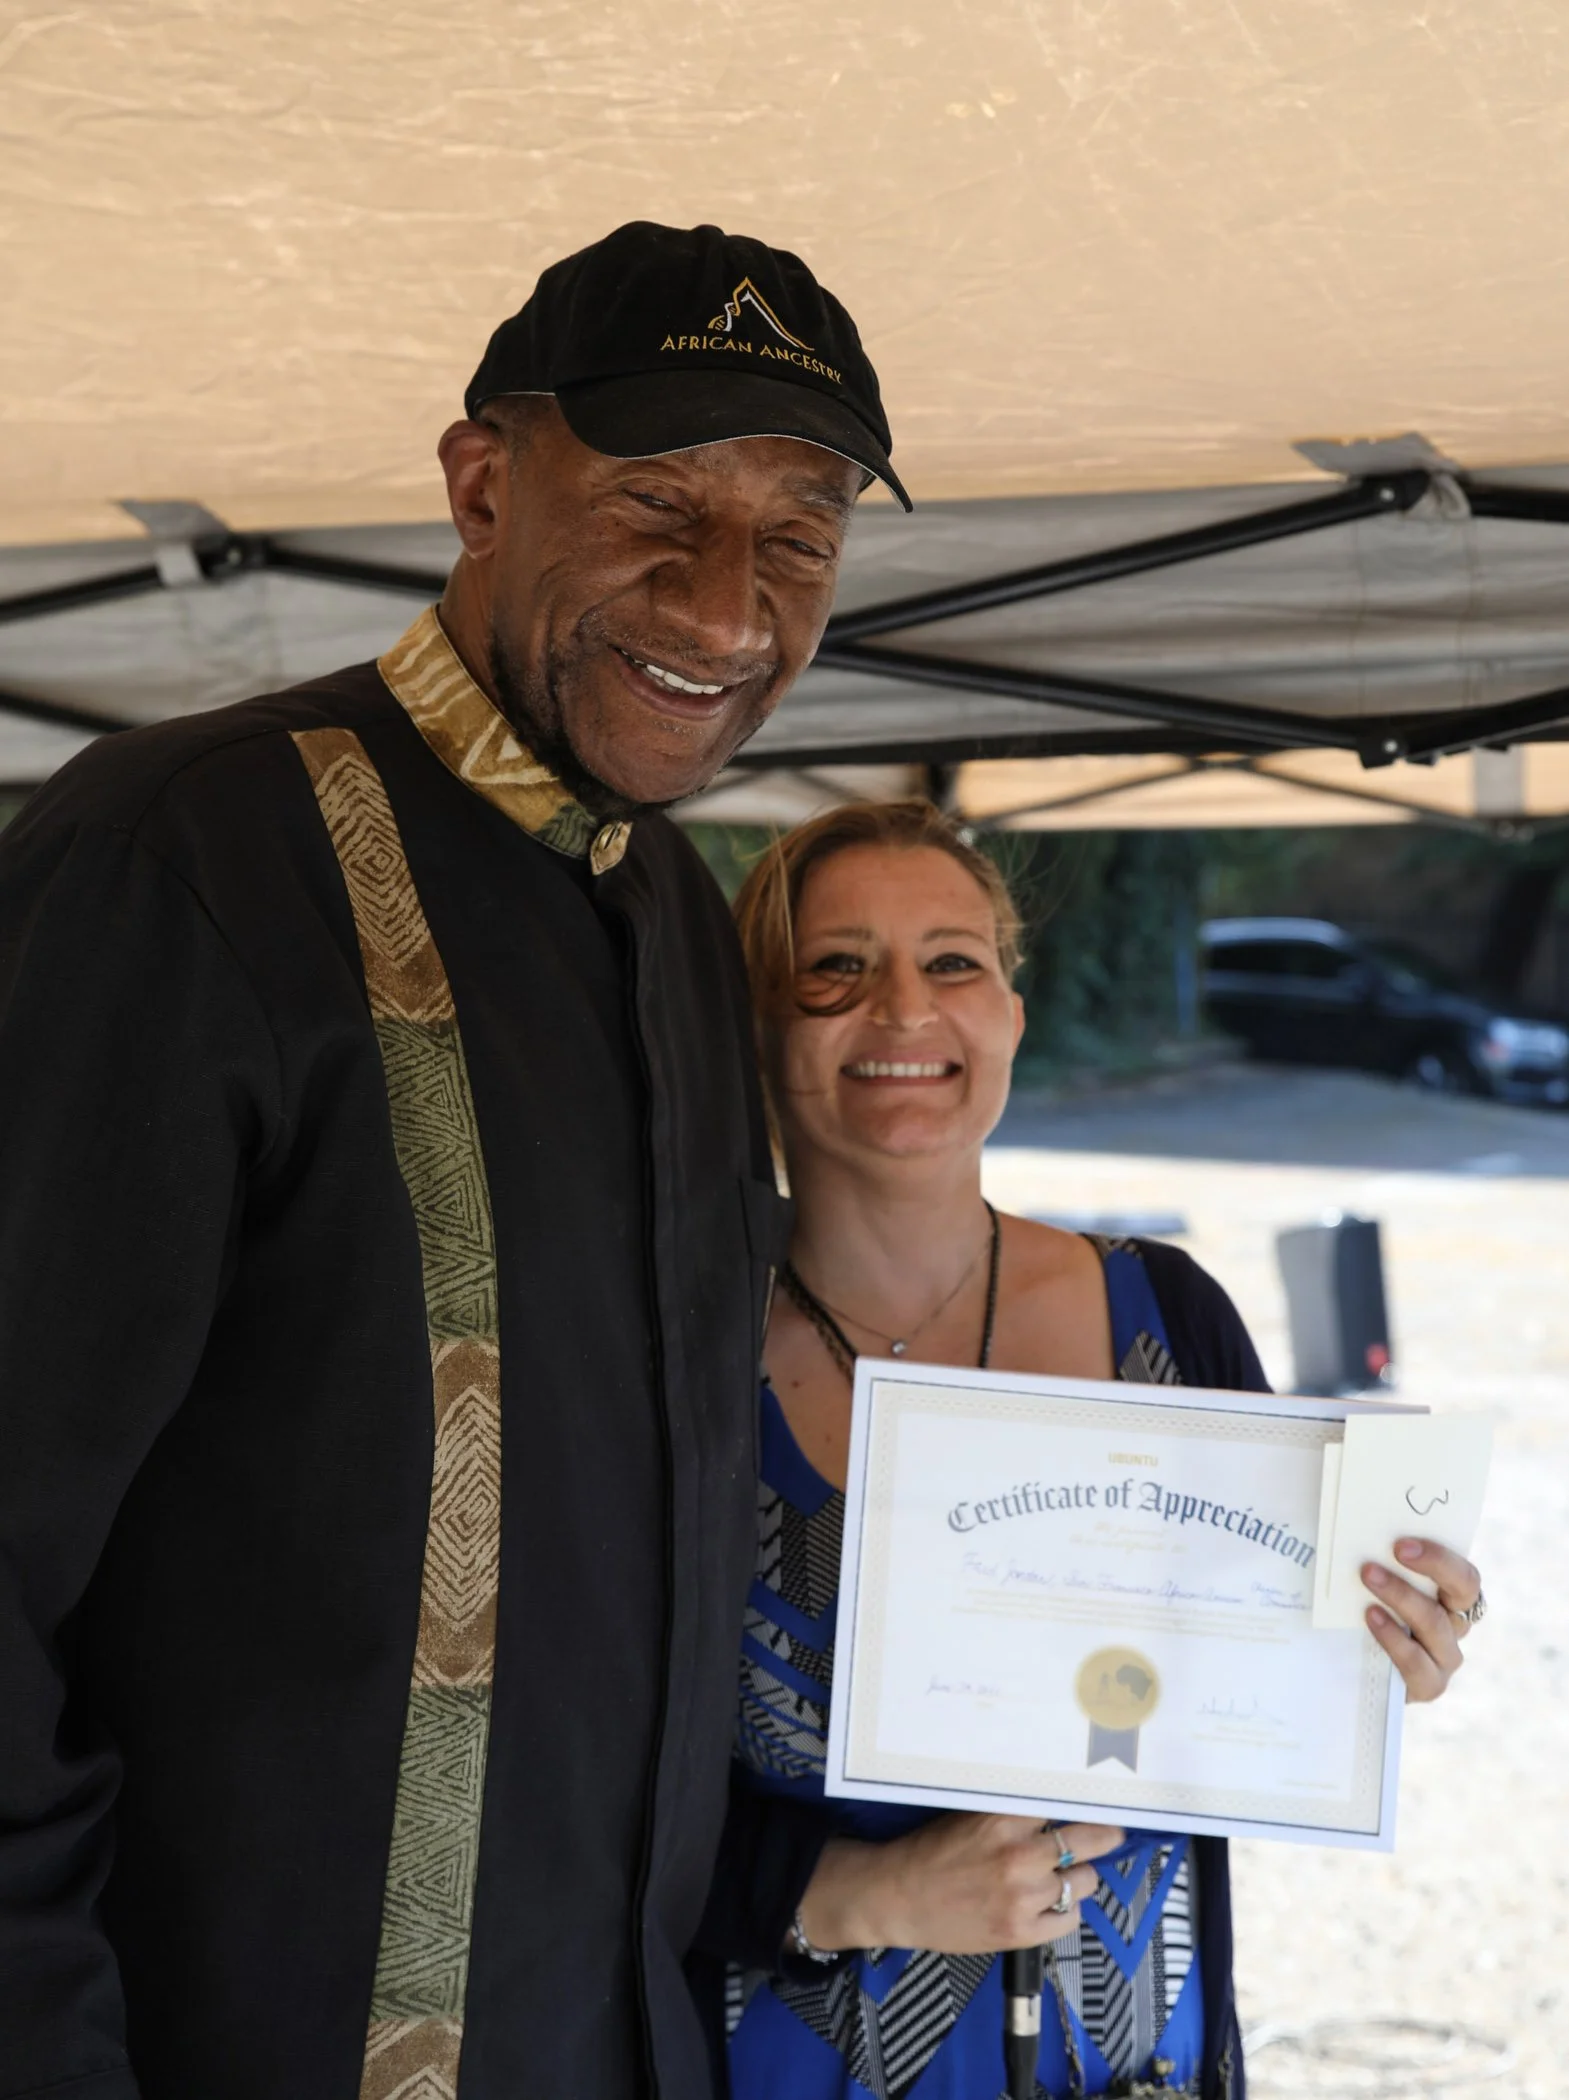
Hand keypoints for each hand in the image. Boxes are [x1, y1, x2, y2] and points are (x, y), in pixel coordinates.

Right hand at [796, 1814, 1123, 1955]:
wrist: (898, 1898)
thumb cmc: (931, 1853)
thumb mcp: (971, 1816)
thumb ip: (1013, 1811)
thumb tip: (1055, 1801)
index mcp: (1003, 1820)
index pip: (1066, 1804)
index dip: (1086, 1803)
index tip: (1101, 1802)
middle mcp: (1019, 1857)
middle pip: (1091, 1839)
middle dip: (1105, 1834)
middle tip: (1110, 1832)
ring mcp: (1024, 1898)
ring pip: (1085, 1881)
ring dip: (1078, 1876)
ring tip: (1061, 1875)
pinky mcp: (1022, 1933)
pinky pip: (1071, 1919)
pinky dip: (1066, 1910)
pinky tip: (1050, 1904)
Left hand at [1362, 1537, 1481, 1702]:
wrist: (1353, 1667)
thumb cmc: (1365, 1607)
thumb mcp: (1378, 1578)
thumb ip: (1383, 1554)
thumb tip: (1360, 1520)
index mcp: (1452, 1595)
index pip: (1464, 1574)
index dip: (1439, 1556)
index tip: (1402, 1542)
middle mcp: (1456, 1624)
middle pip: (1462, 1592)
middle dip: (1432, 1566)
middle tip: (1393, 1550)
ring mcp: (1445, 1657)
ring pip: (1435, 1624)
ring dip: (1402, 1597)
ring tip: (1368, 1577)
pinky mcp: (1428, 1684)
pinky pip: (1417, 1663)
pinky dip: (1393, 1638)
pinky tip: (1370, 1617)